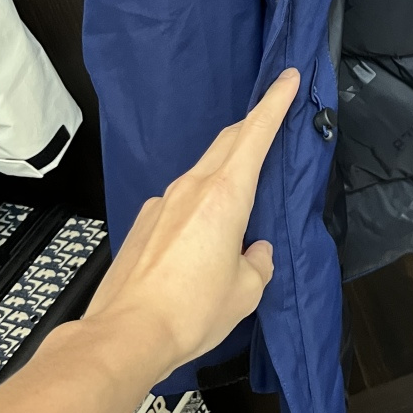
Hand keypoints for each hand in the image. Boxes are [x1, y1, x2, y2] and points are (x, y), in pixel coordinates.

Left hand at [84, 68, 300, 380]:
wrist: (125, 335)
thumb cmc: (190, 311)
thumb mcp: (246, 291)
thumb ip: (258, 262)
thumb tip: (255, 251)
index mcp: (225, 195)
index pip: (256, 133)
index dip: (275, 102)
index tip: (287, 77)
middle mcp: (191, 188)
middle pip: (228, 141)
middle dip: (253, 123)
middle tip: (273, 112)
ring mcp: (163, 203)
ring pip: (203, 169)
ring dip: (226, 166)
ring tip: (244, 185)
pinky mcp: (144, 223)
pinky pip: (181, 199)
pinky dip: (201, 201)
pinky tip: (204, 232)